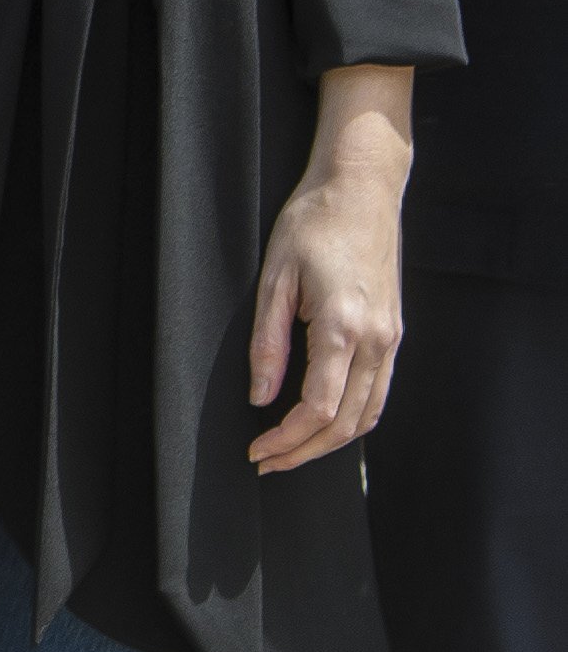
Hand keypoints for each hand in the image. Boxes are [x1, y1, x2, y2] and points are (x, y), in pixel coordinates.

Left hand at [252, 67, 415, 472]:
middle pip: (346, 423)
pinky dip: (353, 418)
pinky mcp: (394, 335)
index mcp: (341, 327)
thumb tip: (261, 396)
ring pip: (369, 414)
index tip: (257, 451)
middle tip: (267, 462)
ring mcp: (391, 340)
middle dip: (305, 451)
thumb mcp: (272, 277)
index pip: (317, 407)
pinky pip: (379, 393)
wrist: (361, 190)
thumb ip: (267, 342)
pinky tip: (324, 421)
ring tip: (291, 449)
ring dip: (331, 441)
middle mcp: (375, 341)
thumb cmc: (311, 223)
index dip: (286, 439)